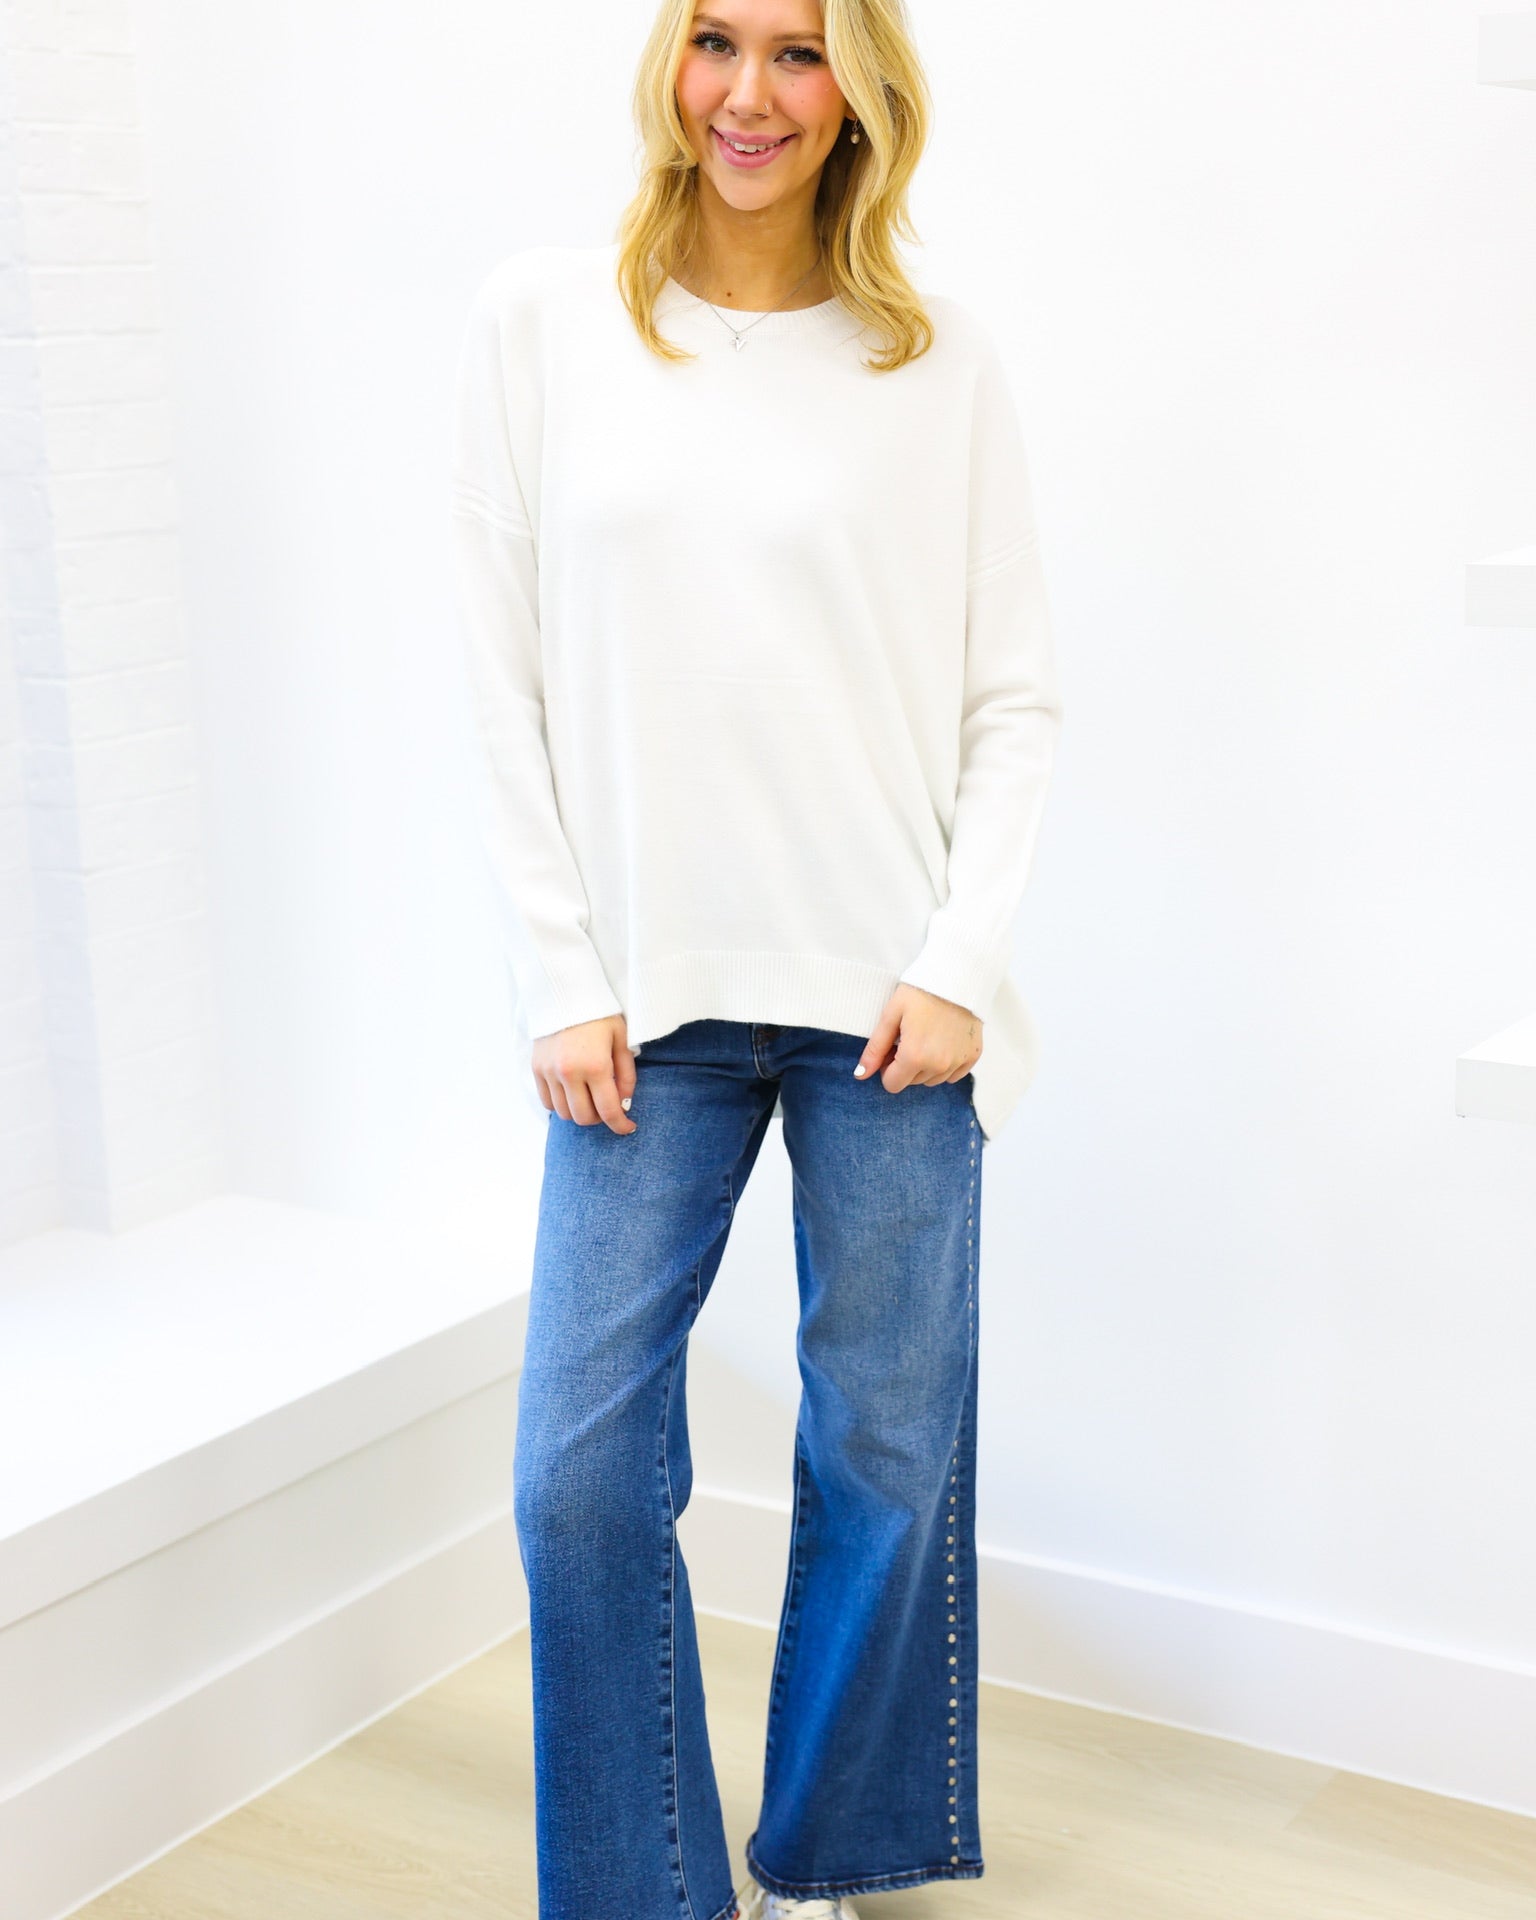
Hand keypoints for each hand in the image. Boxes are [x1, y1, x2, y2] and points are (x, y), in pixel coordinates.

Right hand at [533, 1014, 637, 1133]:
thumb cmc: (599, 1015)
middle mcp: (569, 1073)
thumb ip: (627, 1074)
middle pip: (583, 1118)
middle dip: (600, 1119)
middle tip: (608, 1107)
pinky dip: (561, 1104)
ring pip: (564, 1113)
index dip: (620, 1125)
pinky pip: (547, 1102)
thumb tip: (624, 1102)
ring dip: (580, 1112)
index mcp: (595, 1065)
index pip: (608, 1111)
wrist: (565, 993)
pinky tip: (573, 1093)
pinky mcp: (536, 1069)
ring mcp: (549, 1072)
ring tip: (590, 1098)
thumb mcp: (621, 1040)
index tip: (628, 1127)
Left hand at [856, 984, 981, 1093]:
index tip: (892, 1048)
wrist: (957, 976)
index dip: (887, 1068)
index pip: (892, 1085)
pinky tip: (943, 1042)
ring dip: (925, 1066)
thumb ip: (875, 1049)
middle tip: (909, 1038)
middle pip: (912, 1082)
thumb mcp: (891, 1015)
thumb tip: (860, 1075)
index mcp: (915, 1056)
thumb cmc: (920, 992)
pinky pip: (953, 1075)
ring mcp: (958, 1062)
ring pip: (932, 1080)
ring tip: (926, 1037)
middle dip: (906, 1066)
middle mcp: (939, 1065)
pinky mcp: (973, 1056)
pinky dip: (946, 1064)